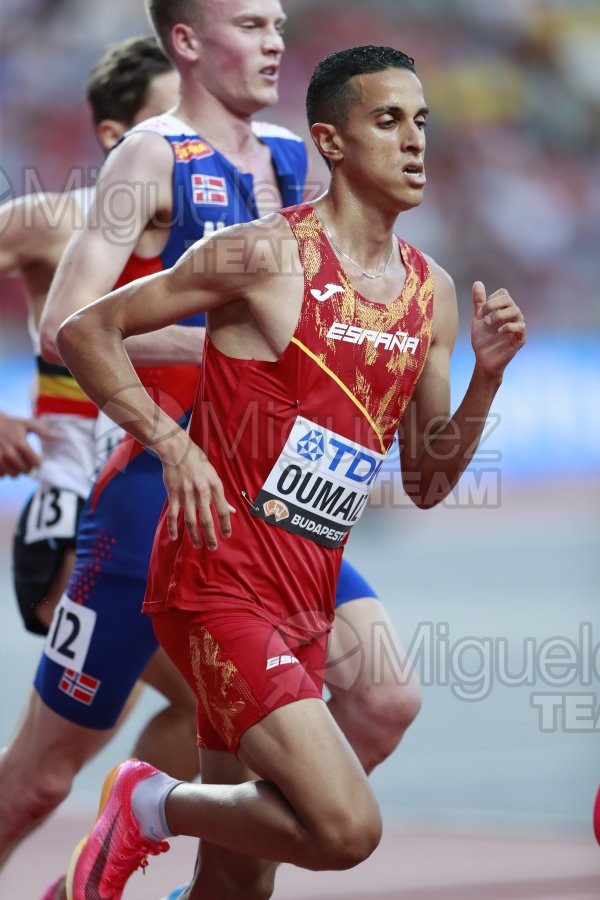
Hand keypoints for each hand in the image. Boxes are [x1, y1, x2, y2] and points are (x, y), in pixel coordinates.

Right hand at [0, 412, 52, 477]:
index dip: (38, 463)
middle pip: (25, 471)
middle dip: (29, 468)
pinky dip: (6, 472)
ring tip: (17, 463)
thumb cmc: (10, 424)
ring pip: (13, 475)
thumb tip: (59, 436)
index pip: (35, 463)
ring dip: (17, 471)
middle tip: (28, 462)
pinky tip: (7, 464)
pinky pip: (2, 475)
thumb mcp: (26, 424)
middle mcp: (9, 454)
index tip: (37, 459)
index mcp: (20, 444)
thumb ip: (43, 431)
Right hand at [161, 432, 233, 549]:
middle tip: (213, 547)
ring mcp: (186, 493)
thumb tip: (232, 511)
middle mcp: (202, 491)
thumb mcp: (214, 477)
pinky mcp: (173, 493)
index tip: (227, 535)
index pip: (223, 510)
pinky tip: (175, 537)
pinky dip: (173, 527)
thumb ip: (221, 496)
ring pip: (191, 520)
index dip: (226, 525)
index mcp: (215, 485)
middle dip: (211, 536)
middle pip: (207, 519)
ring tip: (198, 545)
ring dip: (194, 535)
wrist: (178, 450)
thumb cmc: (199, 464)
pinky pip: (173, 514)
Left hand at [471, 281, 525, 378]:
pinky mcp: (520, 339)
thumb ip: (478, 302)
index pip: (503, 294)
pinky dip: (509, 326)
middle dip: (493, 305)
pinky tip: (499, 331)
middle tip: (482, 316)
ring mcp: (517, 327)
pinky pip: (521, 327)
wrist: (483, 360)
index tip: (480, 312)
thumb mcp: (478, 319)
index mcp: (503, 310)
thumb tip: (477, 282)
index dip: (491, 299)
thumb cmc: (482, 340)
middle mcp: (512, 316)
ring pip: (516, 312)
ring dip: (500, 315)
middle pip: (509, 300)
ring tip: (489, 324)